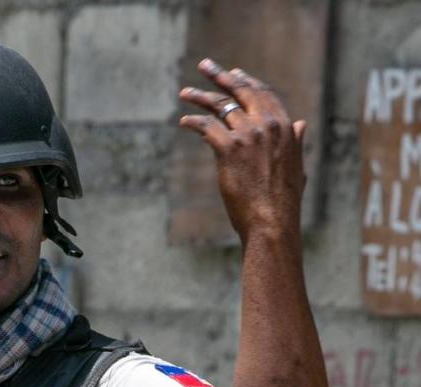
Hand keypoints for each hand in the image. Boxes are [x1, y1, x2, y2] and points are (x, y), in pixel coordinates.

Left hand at [179, 59, 306, 241]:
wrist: (272, 222)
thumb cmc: (283, 202)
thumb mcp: (295, 166)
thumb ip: (295, 143)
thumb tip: (300, 125)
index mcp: (284, 127)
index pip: (264, 94)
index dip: (247, 82)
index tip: (234, 74)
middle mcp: (267, 125)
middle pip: (241, 92)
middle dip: (221, 76)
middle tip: (205, 66)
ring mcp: (248, 135)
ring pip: (220, 107)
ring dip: (200, 98)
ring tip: (186, 93)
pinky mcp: (229, 149)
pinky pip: (207, 127)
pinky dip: (194, 122)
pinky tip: (184, 122)